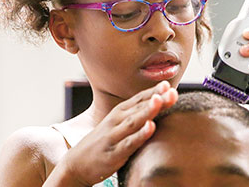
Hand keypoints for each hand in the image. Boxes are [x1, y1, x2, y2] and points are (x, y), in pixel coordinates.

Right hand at [57, 81, 177, 185]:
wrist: (76, 164)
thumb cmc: (103, 143)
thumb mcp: (117, 125)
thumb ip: (136, 115)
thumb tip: (159, 104)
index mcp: (119, 113)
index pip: (139, 99)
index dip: (154, 91)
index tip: (168, 84)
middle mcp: (116, 121)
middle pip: (139, 108)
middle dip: (156, 99)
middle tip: (172, 91)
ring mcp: (114, 136)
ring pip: (134, 122)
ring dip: (148, 111)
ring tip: (160, 101)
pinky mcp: (113, 154)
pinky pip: (129, 143)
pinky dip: (140, 135)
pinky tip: (150, 127)